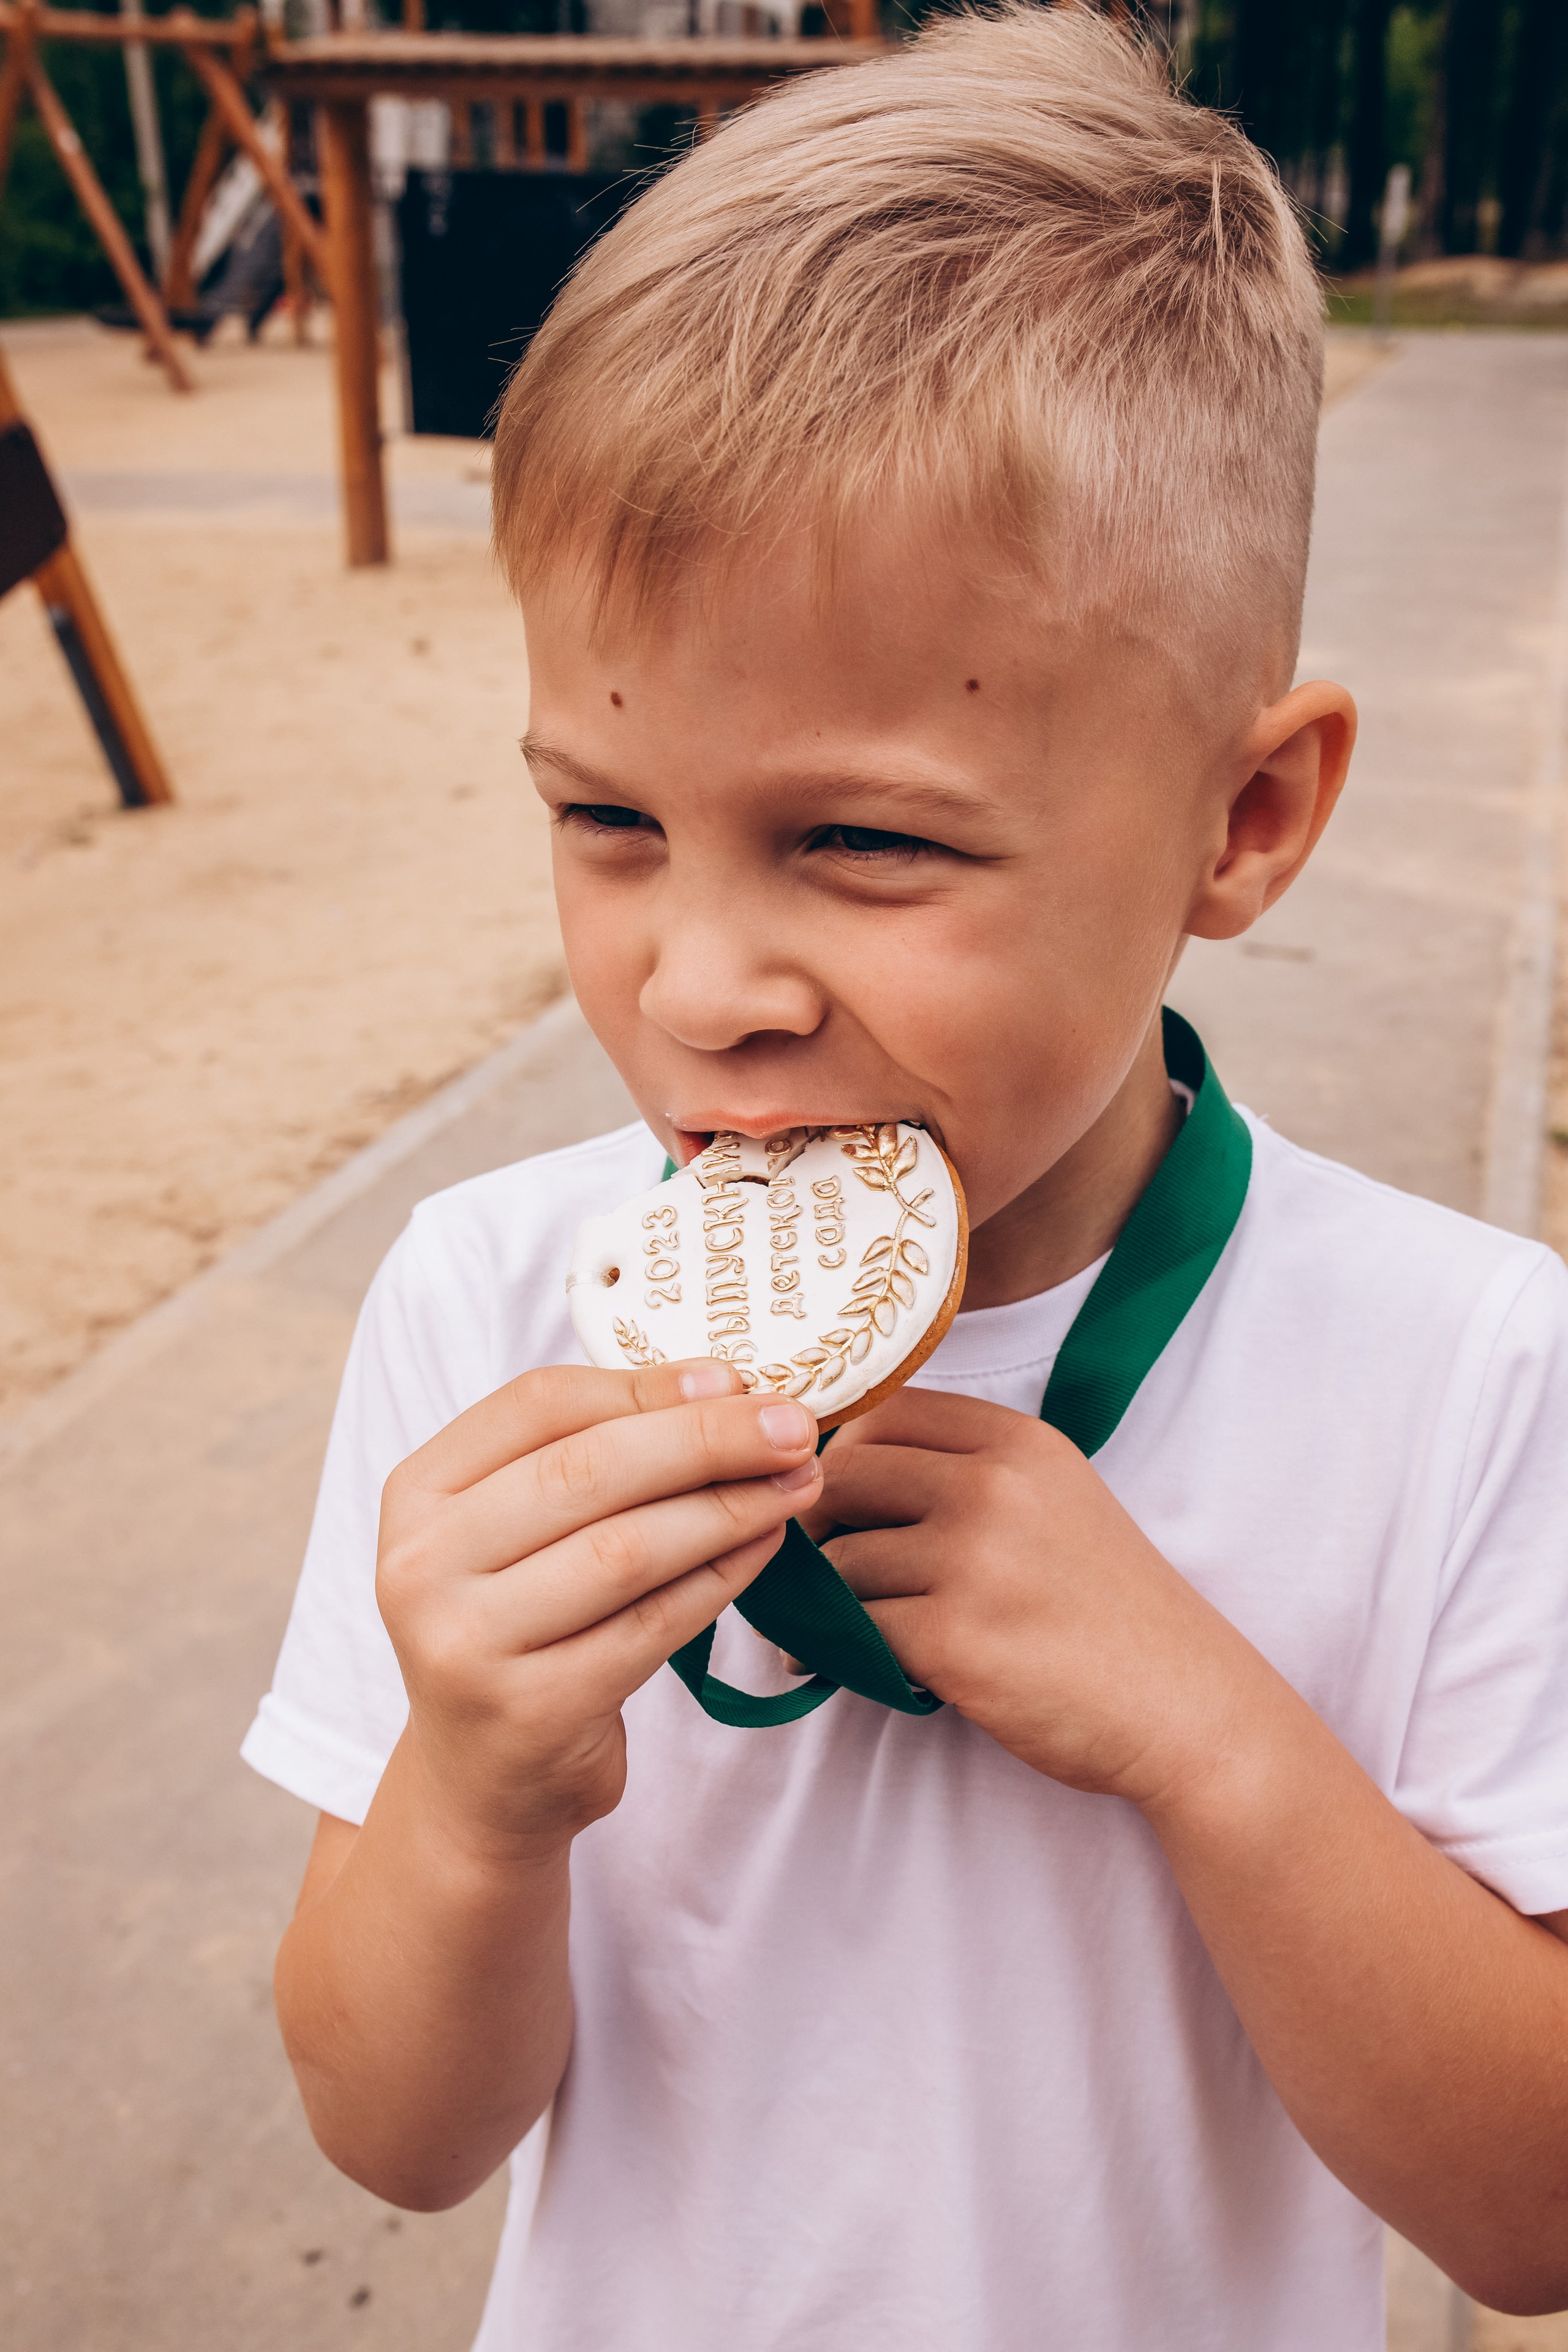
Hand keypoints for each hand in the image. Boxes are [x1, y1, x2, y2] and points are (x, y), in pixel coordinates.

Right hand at [376, 1361, 820, 1855]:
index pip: (539, 1405)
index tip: (736, 1377)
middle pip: (587, 1472)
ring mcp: (467, 1644)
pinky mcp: (530, 1711)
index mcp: (417, 1494)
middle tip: (793, 1426)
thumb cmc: (522, 1627)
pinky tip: (766, 1546)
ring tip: (797, 1482)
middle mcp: (422, 1565)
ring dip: (729, 1508)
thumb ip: (592, 1456)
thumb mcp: (520, 1530)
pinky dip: (722, 1578)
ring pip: (626, 1549)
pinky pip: (652, 1626)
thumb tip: (726, 1386)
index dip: (646, 1386)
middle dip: (707, 1439)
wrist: (484, 1783)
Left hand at [801, 1387, 1268, 1810]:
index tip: (840, 1497)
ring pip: (840, 1560)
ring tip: (835, 1624)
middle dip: (818, 1524)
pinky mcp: (953, 1639)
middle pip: (843, 1476)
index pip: (885, 1409)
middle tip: (822, 1566)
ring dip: (826, 1598)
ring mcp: (973, 1561)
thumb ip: (968, 1471)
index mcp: (1018, 1443)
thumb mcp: (1055, 1501)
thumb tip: (836, 1468)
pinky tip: (842, 1662)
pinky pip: (852, 1629)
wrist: (1184, 1705)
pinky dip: (836, 1649)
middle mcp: (994, 1488)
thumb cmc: (1109, 1610)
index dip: (843, 1451)